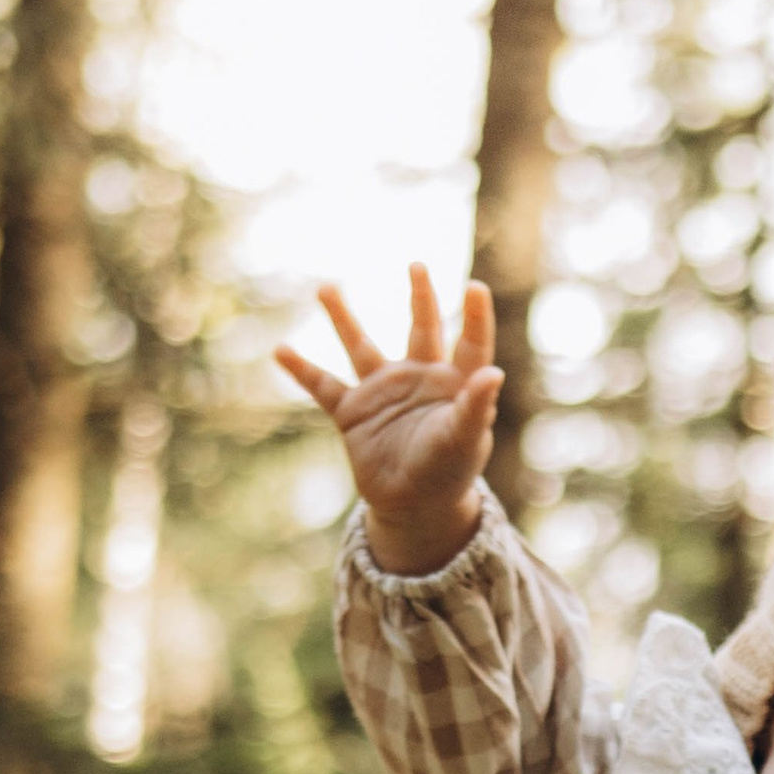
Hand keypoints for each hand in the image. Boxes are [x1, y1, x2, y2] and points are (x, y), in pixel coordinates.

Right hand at [277, 268, 501, 579]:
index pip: (470, 343)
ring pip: (361, 346)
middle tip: (417, 265)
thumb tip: (494, 373)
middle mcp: (418, 378)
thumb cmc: (448, 474)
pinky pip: (323, 385)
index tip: (475, 287)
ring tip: (326, 288)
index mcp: (454, 385)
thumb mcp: (464, 441)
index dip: (474, 317)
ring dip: (343, 318)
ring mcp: (383, 392)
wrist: (414, 508)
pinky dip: (301, 369)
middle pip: (421, 328)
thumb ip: (475, 407)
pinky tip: (280, 351)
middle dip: (420, 297)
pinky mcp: (353, 412)